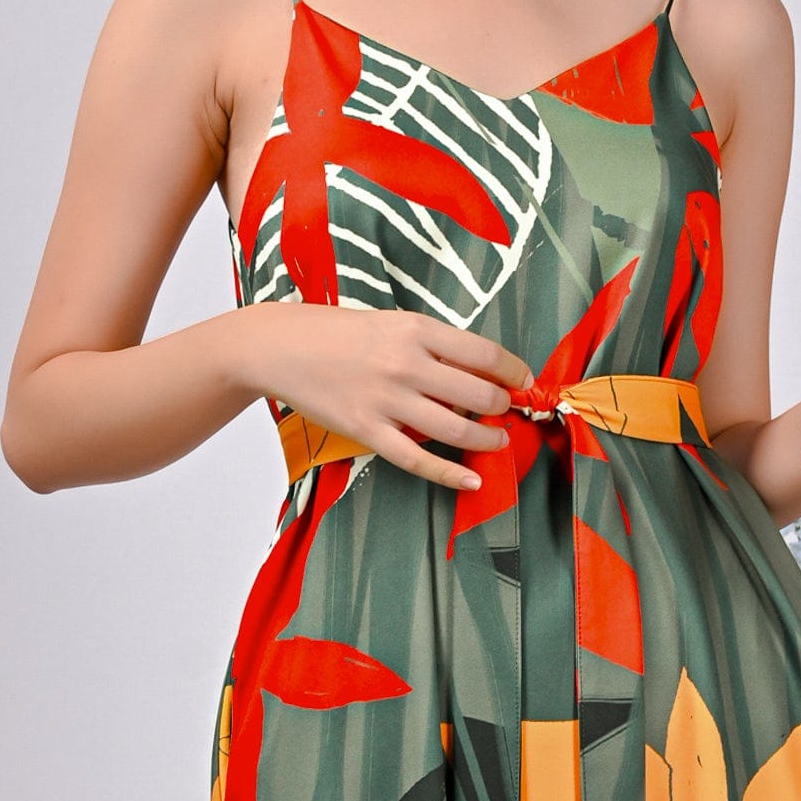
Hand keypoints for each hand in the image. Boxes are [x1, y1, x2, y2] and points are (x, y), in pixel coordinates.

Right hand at [243, 306, 529, 492]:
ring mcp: (386, 400)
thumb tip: (475, 369)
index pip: (484, 354)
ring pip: (456, 430)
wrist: (278, 347)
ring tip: (498, 439)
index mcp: (415, 329)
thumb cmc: (333, 331)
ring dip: (487, 438)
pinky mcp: (366, 430)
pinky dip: (450, 473)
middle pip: (478, 394)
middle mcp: (405, 364)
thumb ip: (429, 344)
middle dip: (503, 406)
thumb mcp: (389, 322)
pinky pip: (418, 459)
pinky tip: (472, 478)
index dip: (513, 372)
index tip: (522, 381)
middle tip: (507, 411)